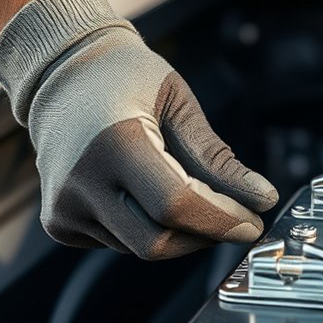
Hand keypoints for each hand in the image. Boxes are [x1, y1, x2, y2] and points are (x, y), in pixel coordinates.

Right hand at [0, 0, 276, 258]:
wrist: (60, 74)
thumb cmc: (126, 80)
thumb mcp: (179, 105)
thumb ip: (218, 158)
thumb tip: (263, 200)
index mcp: (114, 142)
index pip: (177, 205)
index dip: (222, 220)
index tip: (253, 222)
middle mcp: (81, 181)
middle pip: (158, 242)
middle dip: (205, 236)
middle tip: (233, 219)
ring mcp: (64, 207)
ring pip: (142, 248)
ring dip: (178, 232)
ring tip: (184, 192)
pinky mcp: (59, 223)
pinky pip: (120, 244)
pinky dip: (147, 228)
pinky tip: (143, 193)